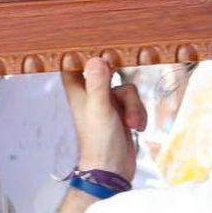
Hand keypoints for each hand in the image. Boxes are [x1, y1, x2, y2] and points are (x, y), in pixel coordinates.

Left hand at [61, 59, 146, 181]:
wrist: (112, 169)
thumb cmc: (99, 141)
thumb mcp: (100, 108)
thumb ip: (98, 83)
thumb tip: (97, 59)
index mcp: (77, 91)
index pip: (72, 64)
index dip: (81, 53)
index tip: (95, 43)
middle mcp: (90, 95)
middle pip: (105, 71)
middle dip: (117, 76)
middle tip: (123, 67)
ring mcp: (106, 104)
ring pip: (125, 88)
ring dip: (133, 105)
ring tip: (132, 123)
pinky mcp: (121, 113)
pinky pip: (134, 102)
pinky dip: (138, 113)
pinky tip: (136, 128)